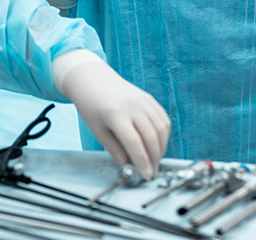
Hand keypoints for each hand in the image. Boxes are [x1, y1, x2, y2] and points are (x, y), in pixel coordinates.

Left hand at [59, 60, 169, 179]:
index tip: (146, 176)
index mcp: (115, 114)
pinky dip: (164, 135)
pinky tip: (158, 145)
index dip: (142, 162)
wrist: (93, 80)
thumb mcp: (97, 131)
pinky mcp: (150, 99)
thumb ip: (114, 149)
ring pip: (161, 129)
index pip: (134, 143)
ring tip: (155, 160)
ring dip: (161, 148)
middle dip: (154, 158)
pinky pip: (163, 120)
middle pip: (151, 137)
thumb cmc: (92, 107)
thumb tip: (130, 165)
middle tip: (152, 171)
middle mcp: (133, 105)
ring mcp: (144, 100)